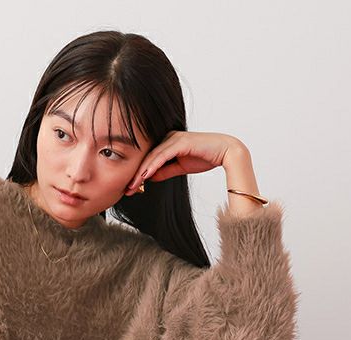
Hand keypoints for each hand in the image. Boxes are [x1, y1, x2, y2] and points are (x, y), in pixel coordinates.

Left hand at [124, 131, 244, 194]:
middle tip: (125, 190)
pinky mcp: (181, 141)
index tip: (128, 189)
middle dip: (135, 175)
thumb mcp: (180, 167)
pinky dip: (152, 165)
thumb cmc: (205, 157)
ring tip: (131, 185)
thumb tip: (150, 177)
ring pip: (152, 157)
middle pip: (146, 157)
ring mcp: (174, 138)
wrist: (225, 152)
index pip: (148, 159)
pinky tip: (144, 176)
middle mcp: (169, 138)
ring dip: (141, 172)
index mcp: (167, 142)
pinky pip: (163, 155)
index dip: (137, 174)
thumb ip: (165, 171)